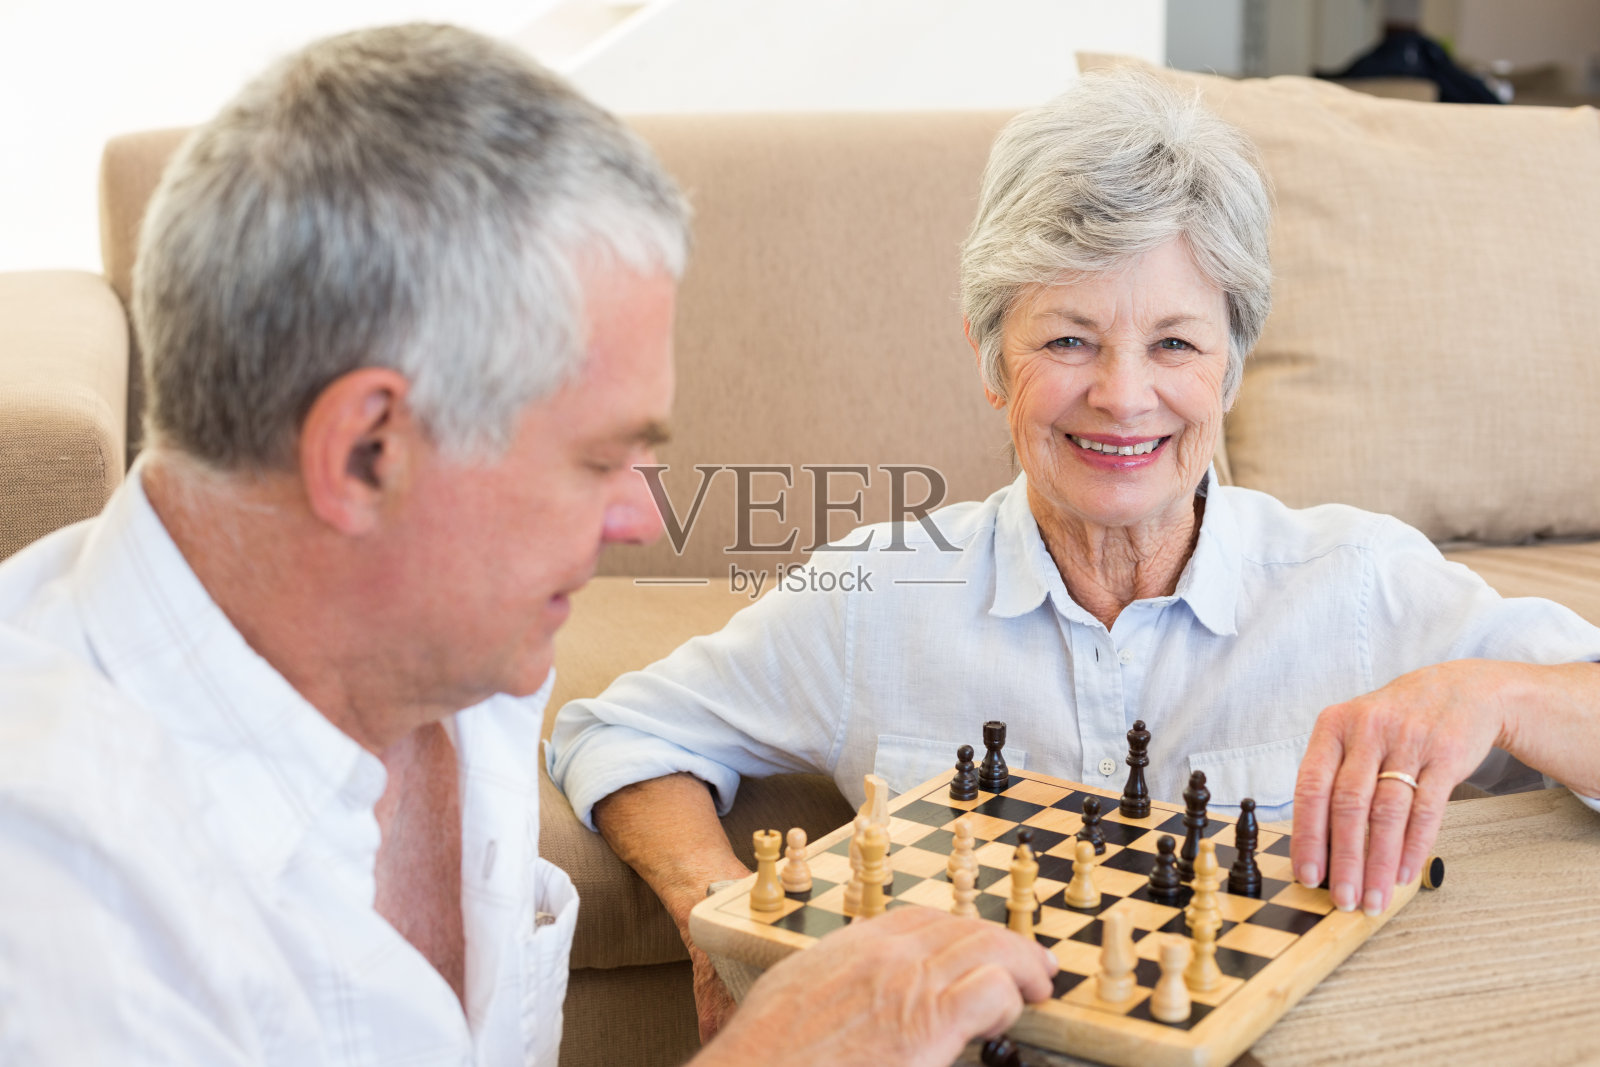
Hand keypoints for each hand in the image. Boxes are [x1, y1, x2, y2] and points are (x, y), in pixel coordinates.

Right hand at [695, 907, 1057, 1066]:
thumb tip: (846, 1006)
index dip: (959, 929)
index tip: (978, 944)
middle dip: (1001, 941)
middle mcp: (882, 956)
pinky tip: (1008, 1016)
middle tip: (1029, 962)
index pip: (920, 919)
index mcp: (849, 948)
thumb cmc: (766, 1056)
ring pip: (985, 950)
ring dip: (1018, 965)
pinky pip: (990, 990)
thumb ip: (829, 988)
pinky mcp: (929, 1023)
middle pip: (960, 928)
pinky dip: (1009, 997)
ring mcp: (906, 984)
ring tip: (1037, 984)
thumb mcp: (791, 997)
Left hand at [1291, 660, 1507, 915]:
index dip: (1308, 835)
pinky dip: (1414, 847)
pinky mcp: (1445, 755)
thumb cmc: (1394, 723)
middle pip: (1349, 805)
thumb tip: (1316, 844)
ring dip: (1380, 863)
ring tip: (1374, 897)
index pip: (1311, 787)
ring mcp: (1408, 741)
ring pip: (1387, 813)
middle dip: (1345, 859)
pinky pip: (1426, 810)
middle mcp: (1367, 731)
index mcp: (1333, 727)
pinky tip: (1405, 874)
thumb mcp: (1354, 734)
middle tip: (1343, 898)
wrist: (1459, 689)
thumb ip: (1334, 777)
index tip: (1307, 874)